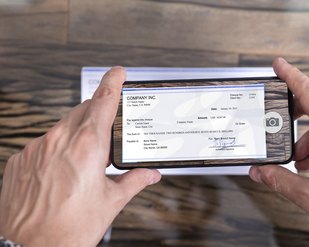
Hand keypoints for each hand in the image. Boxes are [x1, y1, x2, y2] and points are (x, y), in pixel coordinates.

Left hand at [0, 67, 160, 245]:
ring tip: (84, 161)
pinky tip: (61, 171)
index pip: (103, 101)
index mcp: (87, 146)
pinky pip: (43, 143)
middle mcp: (59, 141)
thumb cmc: (68, 229)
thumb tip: (150, 174)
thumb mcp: (110, 203)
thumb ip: (134, 181)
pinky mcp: (20, 160)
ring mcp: (36, 149)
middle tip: (107, 134)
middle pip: (83, 110)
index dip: (113, 82)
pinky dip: (56, 148)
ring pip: (62, 126)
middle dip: (97, 113)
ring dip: (77, 133)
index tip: (118, 72)